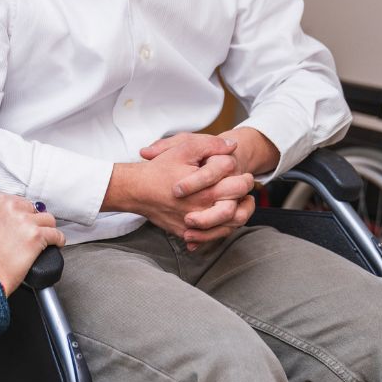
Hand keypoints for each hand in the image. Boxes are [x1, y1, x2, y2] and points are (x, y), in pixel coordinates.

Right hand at [0, 194, 65, 295]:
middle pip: (34, 209)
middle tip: (29, 232)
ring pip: (48, 219)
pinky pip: (56, 234)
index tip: (22, 222)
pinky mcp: (37, 236)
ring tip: (44, 237)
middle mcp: (13, 208)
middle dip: (33, 220)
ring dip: (47, 228)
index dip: (21, 213)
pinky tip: (56, 243)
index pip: (18, 201)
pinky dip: (58, 240)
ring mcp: (26, 221)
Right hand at [107, 135, 255, 249]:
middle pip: (238, 210)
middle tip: (244, 188)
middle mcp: (203, 210)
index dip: (245, 178)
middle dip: (244, 198)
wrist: (136, 190)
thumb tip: (232, 146)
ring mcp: (194, 224)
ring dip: (238, 215)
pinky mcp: (186, 233)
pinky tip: (223, 217)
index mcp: (207, 190)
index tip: (244, 174)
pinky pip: (211, 236)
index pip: (239, 187)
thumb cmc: (159, 169)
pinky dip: (221, 228)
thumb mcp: (185, 149)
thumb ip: (211, 145)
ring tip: (239, 203)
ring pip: (228, 227)